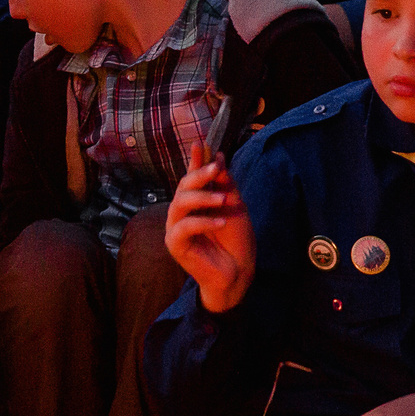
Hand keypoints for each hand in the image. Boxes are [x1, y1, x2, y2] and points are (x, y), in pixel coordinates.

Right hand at [165, 157, 256, 313]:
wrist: (239, 272)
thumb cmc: (236, 241)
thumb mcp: (235, 206)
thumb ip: (225, 184)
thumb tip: (218, 157)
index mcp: (197, 202)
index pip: (193, 176)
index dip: (195, 160)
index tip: (201, 143)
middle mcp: (183, 212)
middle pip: (183, 186)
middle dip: (200, 174)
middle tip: (216, 168)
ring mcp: (176, 228)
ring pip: (180, 203)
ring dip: (203, 197)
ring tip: (224, 199)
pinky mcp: (175, 244)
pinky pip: (184, 227)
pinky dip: (203, 222)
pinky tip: (221, 222)